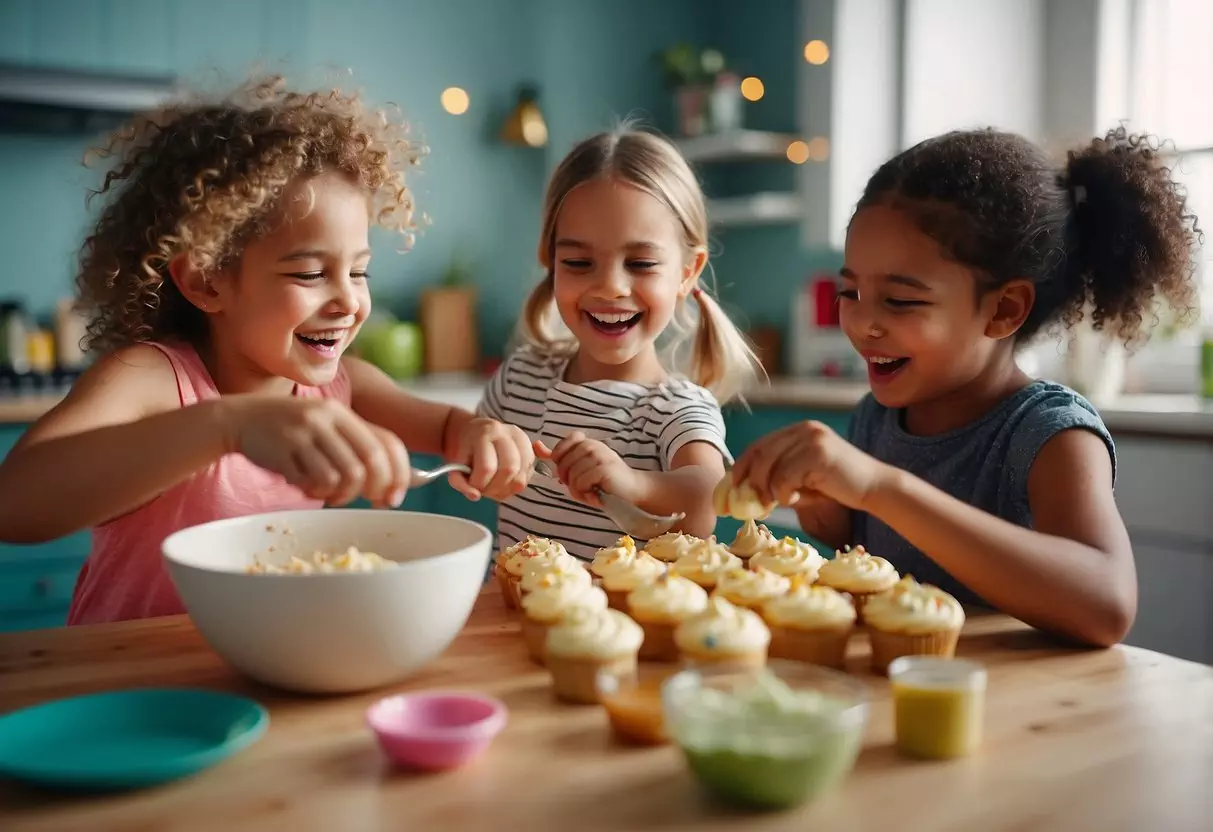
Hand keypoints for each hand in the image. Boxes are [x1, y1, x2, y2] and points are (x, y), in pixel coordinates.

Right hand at [225, 396, 410, 507]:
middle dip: (373, 489)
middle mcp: (325, 418)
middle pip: (369, 463)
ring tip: (328, 492)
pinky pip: (313, 483)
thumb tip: (397, 487)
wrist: (240, 418)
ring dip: (341, 495)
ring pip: (342, 477)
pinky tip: (306, 487)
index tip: (395, 498)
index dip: (399, 474)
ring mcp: (303, 433)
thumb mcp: (328, 427)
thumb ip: (359, 449)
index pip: (387, 444)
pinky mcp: (282, 451)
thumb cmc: (292, 431)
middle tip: (366, 499)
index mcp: (342, 413)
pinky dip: (315, 493)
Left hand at [449, 418, 533, 500]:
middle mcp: (507, 434)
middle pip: (509, 470)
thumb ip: (459, 481)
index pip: (487, 467)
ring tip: (493, 487)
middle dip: (495, 488)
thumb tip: (475, 496)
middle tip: (484, 489)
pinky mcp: (530, 450)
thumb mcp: (454, 462)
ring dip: (506, 490)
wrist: (473, 430)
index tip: (471, 485)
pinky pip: (528, 477)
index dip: (478, 483)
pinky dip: (515, 486)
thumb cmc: (464, 447)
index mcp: (485, 433)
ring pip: (521, 477)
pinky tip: (503, 482)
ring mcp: (522, 440)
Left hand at [539, 432, 639, 506]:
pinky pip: (580, 483)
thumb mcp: (579, 468)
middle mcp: (592, 445)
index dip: (561, 463)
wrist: (632, 490)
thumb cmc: (604, 482)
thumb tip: (535, 445)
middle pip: (562, 465)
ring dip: (578, 491)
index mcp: (585, 442)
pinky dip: (585, 494)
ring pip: (571, 476)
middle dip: (569, 482)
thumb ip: (558, 457)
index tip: (572, 474)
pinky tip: (596, 495)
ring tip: (592, 493)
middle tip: (584, 488)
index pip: (561, 446)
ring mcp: (598, 455)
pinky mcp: (603, 468)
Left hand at [732, 420, 888, 509]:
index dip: (741, 464)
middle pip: (761, 453)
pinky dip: (784, 494)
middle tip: (746, 501)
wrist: (874, 488)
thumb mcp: (802, 479)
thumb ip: (777, 478)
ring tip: (775, 503)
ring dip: (767, 490)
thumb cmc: (837, 487)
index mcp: (799, 430)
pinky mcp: (818, 453)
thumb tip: (743, 491)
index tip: (731, 485)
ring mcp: (812, 438)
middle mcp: (804, 429)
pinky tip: (797, 500)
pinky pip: (786, 477)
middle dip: (748, 479)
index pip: (760, 445)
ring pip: (770, 466)